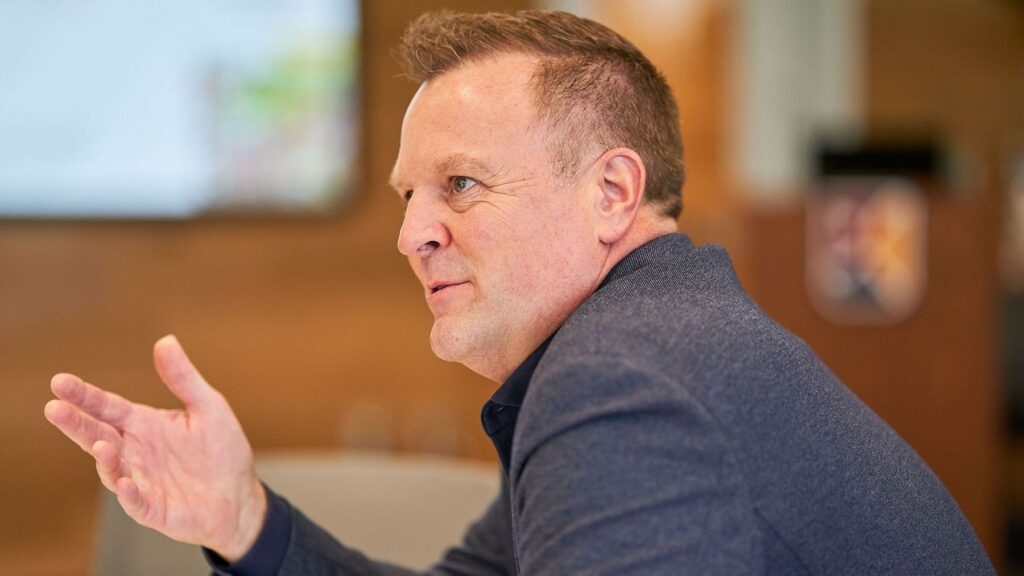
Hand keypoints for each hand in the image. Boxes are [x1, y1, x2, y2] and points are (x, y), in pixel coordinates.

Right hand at [44, 335, 265, 561]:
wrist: (239, 496)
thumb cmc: (221, 450)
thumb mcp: (209, 407)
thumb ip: (183, 378)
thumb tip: (165, 341)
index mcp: (144, 425)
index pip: (107, 407)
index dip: (84, 395)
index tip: (59, 382)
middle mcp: (135, 452)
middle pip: (98, 435)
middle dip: (76, 423)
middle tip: (54, 408)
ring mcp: (140, 481)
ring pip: (111, 469)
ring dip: (105, 459)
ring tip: (100, 444)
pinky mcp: (153, 509)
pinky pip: (136, 502)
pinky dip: (129, 494)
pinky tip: (126, 482)